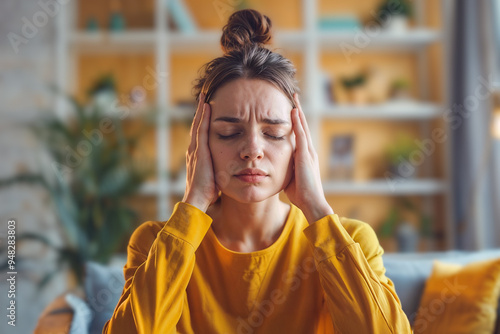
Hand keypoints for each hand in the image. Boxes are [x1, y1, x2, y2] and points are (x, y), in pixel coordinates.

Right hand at [182, 93, 218, 211]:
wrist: (197, 199)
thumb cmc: (207, 193)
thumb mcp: (215, 177)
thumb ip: (219, 170)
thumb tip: (230, 169)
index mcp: (197, 156)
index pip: (200, 135)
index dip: (203, 123)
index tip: (207, 112)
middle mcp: (194, 150)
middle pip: (197, 127)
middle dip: (200, 113)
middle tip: (204, 98)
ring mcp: (195, 150)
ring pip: (198, 125)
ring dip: (201, 111)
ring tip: (204, 98)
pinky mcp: (199, 151)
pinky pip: (202, 130)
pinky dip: (203, 118)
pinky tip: (207, 107)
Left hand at [284, 93, 333, 222]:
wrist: (311, 202)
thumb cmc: (300, 194)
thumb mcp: (290, 177)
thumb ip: (285, 168)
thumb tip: (274, 166)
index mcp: (304, 156)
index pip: (299, 134)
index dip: (295, 122)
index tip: (290, 110)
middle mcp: (308, 151)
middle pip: (302, 126)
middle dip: (298, 111)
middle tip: (294, 97)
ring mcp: (308, 152)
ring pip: (303, 127)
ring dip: (298, 112)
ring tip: (294, 98)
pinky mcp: (305, 155)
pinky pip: (301, 135)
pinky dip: (298, 122)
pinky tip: (294, 111)